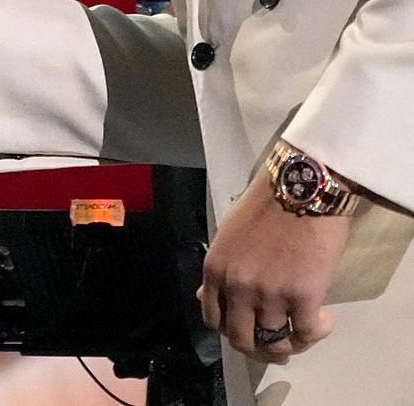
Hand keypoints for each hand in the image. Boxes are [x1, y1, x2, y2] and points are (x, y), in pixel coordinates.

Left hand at [198, 167, 350, 363]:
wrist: (301, 186)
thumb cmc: (265, 205)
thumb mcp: (228, 236)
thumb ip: (222, 271)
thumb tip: (208, 299)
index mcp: (216, 270)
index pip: (214, 320)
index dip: (232, 332)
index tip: (249, 331)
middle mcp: (238, 287)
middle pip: (243, 340)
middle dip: (260, 349)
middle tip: (279, 346)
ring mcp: (270, 294)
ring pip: (277, 342)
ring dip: (292, 343)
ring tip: (305, 329)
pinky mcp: (303, 297)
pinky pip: (307, 333)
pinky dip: (317, 332)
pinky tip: (325, 319)